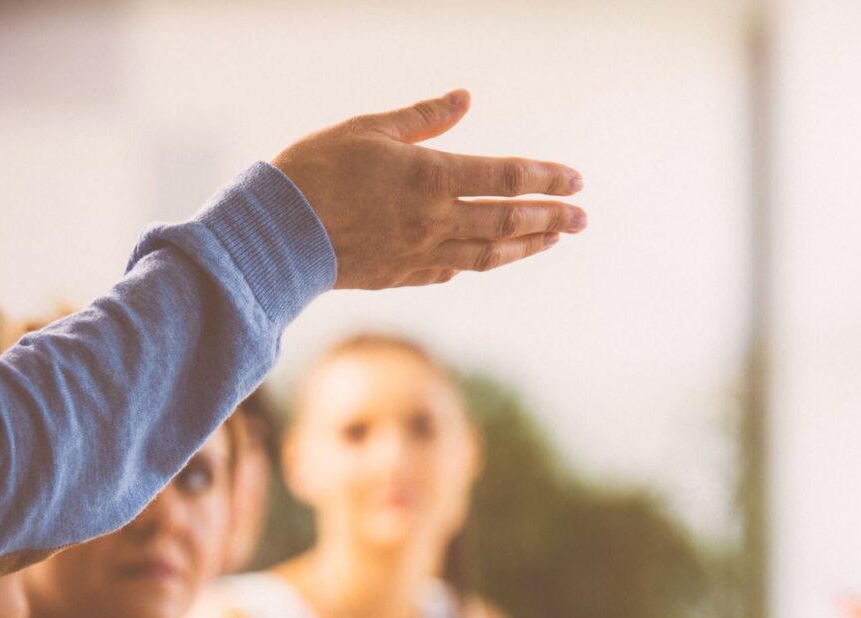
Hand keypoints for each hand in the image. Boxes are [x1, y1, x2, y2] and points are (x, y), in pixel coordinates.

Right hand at [273, 90, 585, 289]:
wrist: (276, 233)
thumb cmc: (316, 169)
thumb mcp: (368, 129)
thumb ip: (422, 118)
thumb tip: (465, 98)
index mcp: (432, 178)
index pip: (506, 178)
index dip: (546, 179)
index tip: (577, 181)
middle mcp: (436, 221)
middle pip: (509, 220)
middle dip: (552, 217)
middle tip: (583, 218)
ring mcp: (422, 253)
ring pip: (489, 254)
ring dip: (526, 246)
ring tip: (553, 238)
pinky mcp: (402, 276)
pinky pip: (451, 270)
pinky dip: (476, 262)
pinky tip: (489, 257)